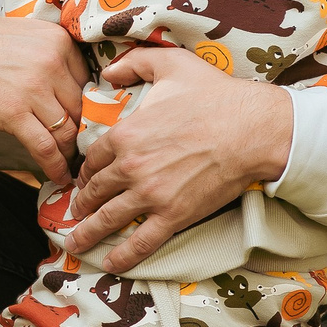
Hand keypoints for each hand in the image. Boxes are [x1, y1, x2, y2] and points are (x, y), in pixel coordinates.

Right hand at [0, 11, 87, 179]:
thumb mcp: (23, 35)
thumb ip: (50, 54)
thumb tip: (68, 86)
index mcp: (58, 40)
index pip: (86, 82)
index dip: (84, 104)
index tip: (81, 119)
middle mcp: (52, 62)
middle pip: (80, 108)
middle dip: (80, 130)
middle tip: (79, 145)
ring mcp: (33, 88)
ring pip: (67, 130)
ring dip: (69, 151)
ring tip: (70, 163)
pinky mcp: (13, 113)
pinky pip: (45, 146)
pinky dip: (55, 166)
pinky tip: (59, 176)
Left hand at [62, 46, 293, 271]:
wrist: (252, 129)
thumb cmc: (214, 95)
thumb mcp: (170, 64)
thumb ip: (134, 62)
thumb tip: (108, 70)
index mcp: (125, 135)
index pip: (92, 160)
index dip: (85, 171)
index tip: (83, 179)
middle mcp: (130, 168)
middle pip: (94, 191)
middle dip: (81, 203)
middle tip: (75, 212)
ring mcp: (150, 195)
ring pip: (108, 219)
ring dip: (88, 233)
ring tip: (76, 242)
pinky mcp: (173, 216)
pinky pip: (140, 242)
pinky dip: (122, 256)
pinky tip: (110, 263)